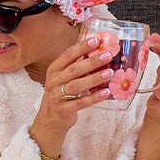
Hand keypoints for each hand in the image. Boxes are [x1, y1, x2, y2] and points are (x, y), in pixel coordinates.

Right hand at [29, 34, 113, 156]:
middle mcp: (53, 82)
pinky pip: (80, 103)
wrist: (49, 120)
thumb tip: (97, 50)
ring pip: (77, 86)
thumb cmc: (60, 95)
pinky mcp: (63, 110)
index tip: (96, 40)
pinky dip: (93, 98)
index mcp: (54, 71)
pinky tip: (105, 93)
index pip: (67, 55)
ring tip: (110, 73)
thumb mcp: (62, 78)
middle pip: (74, 70)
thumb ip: (75, 66)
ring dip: (94, 79)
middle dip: (91, 62)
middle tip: (107, 55)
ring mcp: (56, 97)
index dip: (82, 47)